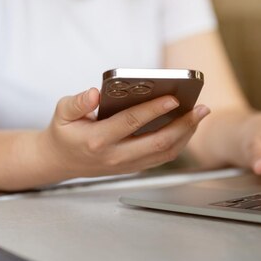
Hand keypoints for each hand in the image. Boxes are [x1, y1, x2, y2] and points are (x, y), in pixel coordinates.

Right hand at [38, 88, 210, 178]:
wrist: (59, 161)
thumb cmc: (64, 132)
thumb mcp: (62, 112)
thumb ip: (77, 102)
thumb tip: (95, 93)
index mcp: (98, 140)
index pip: (131, 123)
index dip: (154, 110)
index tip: (173, 98)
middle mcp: (115, 156)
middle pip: (157, 142)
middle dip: (183, 124)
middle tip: (201, 108)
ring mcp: (127, 165)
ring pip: (164, 153)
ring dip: (186, 134)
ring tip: (199, 115)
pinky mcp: (134, 167)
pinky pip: (162, 157)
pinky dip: (179, 142)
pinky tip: (187, 126)